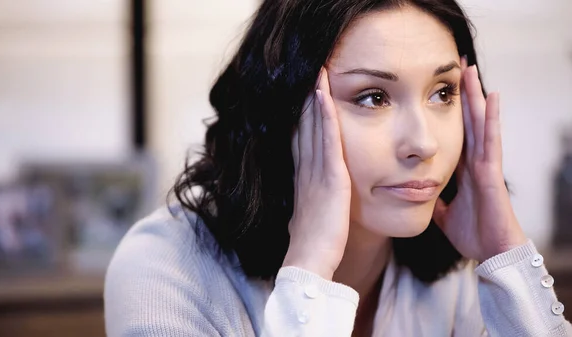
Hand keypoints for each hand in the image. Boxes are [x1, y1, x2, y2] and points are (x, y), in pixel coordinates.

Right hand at [282, 67, 350, 279]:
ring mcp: (315, 172)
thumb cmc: (314, 246)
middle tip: (310, 75)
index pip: (302, 141)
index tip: (306, 97)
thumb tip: (313, 202)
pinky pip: (326, 140)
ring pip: (313, 127)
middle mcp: (306, 171)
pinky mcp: (329, 177)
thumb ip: (312, 204)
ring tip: (318, 74)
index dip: (303, 118)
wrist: (309, 262)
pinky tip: (324, 95)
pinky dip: (324, 115)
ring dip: (315, 99)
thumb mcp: (310, 219)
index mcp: (303, 180)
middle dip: (307, 101)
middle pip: (304, 128)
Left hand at [433, 57, 526, 262]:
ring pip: (479, 122)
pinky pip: (491, 139)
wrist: (492, 253)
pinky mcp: (491, 171)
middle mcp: (473, 161)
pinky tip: (491, 96)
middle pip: (466, 120)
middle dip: (461, 95)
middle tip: (456, 66)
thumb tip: (417, 193)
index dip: (448, 111)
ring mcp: (485, 163)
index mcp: (461, 169)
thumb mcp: (443, 213)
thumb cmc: (472, 234)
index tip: (439, 89)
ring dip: (475, 96)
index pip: (454, 133)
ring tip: (471, 70)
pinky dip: (491, 118)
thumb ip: (434, 200)